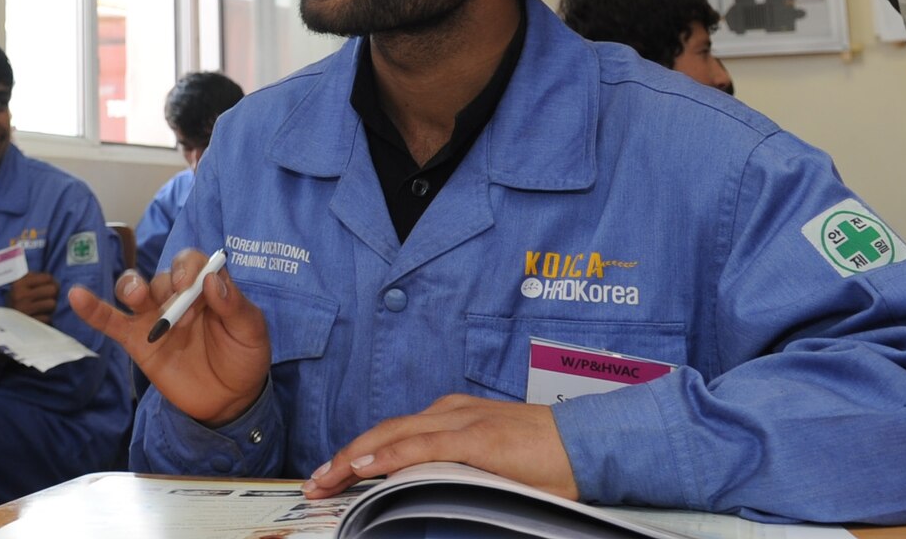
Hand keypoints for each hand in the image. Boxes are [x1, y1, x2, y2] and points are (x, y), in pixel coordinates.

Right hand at [5, 271, 58, 319]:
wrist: (6, 323)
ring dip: (50, 308)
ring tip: (42, 309)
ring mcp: (23, 310)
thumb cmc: (20, 301)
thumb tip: (56, 283)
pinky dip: (46, 319)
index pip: (47, 278)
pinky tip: (39, 318)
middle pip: (52, 290)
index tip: (48, 288)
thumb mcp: (23, 286)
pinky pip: (48, 318)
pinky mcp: (28, 324)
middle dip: (53, 295)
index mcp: (18, 283)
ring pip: (52, 304)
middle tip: (47, 299)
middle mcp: (19, 295)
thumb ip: (38, 279)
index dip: (51, 283)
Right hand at [67, 248, 270, 426]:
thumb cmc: (243, 357)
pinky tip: (77, 297)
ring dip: (131, 287)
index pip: (191, 262)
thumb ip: (235, 305)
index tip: (190, 284)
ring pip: (134, 290)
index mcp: (205, 288)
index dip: (188, 266)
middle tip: (180, 309)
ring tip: (137, 297)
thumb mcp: (251, 331)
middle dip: (166, 286)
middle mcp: (177, 296)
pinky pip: (111, 322)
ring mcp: (154, 318)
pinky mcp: (137, 341)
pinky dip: (93, 309)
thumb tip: (212, 279)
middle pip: (162, 276)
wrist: (229, 400)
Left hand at [301, 395, 573, 499]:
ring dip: (352, 458)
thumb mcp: (493, 465)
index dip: (358, 451)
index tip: (333, 473)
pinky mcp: (475, 438)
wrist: (591, 445)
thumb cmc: (550, 459)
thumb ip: (459, 472)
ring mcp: (462, 422)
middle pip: (383, 431)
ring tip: (326, 479)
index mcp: (455, 416)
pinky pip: (420, 446)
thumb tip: (429, 495)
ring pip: (392, 435)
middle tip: (314, 480)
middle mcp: (451, 411)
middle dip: (343, 455)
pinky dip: (386, 456)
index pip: (394, 433)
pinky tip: (363, 468)